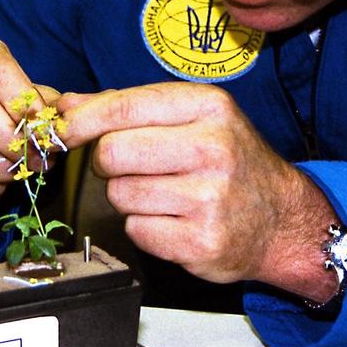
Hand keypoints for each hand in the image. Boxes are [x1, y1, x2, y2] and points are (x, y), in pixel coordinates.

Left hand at [60, 82, 339, 301]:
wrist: (283, 220)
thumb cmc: (231, 161)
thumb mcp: (194, 117)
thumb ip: (128, 107)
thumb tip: (66, 104)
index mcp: (209, 107)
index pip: (122, 108)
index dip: (81, 121)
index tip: (62, 130)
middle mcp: (212, 148)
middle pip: (112, 153)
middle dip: (109, 163)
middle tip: (130, 166)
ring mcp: (209, 199)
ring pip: (121, 195)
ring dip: (129, 197)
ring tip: (164, 194)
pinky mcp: (202, 242)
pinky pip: (138, 231)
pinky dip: (146, 228)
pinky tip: (174, 220)